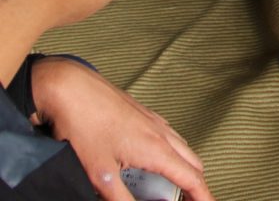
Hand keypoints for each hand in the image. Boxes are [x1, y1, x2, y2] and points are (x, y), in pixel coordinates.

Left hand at [30, 57, 213, 200]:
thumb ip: (120, 199)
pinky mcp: (143, 114)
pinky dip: (172, 152)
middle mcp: (161, 133)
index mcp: (156, 149)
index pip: (191, 178)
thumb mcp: (100, 174)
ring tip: (172, 186)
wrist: (73, 89)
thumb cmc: (84, 127)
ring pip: (182, 147)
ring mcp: (153, 120)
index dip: (204, 196)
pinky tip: (155, 158)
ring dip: (184, 168)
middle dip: (195, 185)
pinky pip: (169, 134)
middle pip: (193, 163)